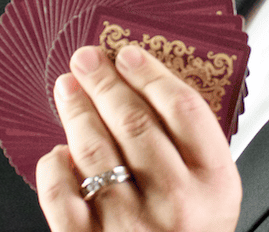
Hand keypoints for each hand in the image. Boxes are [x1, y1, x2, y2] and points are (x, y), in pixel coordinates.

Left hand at [35, 45, 241, 231]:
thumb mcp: (214, 196)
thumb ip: (193, 149)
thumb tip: (148, 87)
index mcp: (214, 184)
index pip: (182, 108)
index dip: (151, 73)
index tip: (130, 54)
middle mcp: (175, 203)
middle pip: (134, 121)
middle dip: (105, 81)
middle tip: (87, 58)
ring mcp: (131, 225)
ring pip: (94, 150)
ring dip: (76, 110)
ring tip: (67, 88)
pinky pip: (61, 195)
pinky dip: (54, 166)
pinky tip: (59, 152)